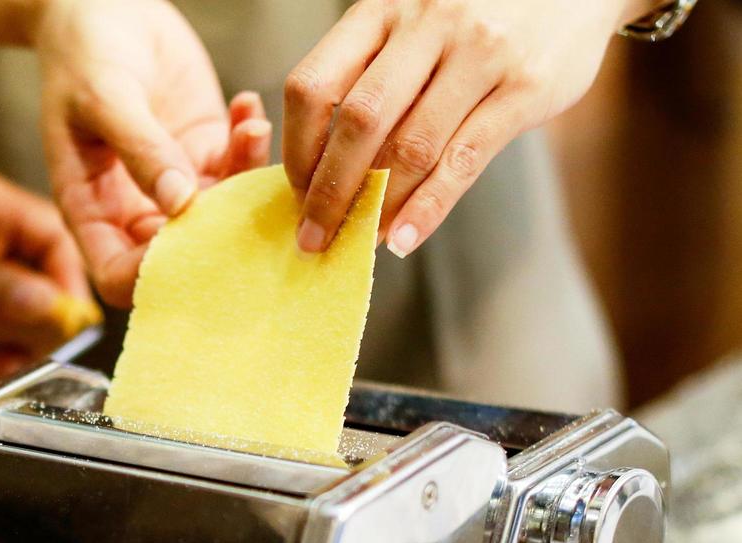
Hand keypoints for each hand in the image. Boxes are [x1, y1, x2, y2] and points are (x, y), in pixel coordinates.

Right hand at [32, 0, 272, 305]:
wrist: (103, 7)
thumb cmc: (83, 52)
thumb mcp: (104, 98)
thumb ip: (140, 150)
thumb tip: (180, 203)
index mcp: (92, 209)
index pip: (119, 275)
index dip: (152, 275)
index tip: (187, 240)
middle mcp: (134, 207)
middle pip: (180, 255)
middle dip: (217, 233)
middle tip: (241, 194)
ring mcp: (174, 182)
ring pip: (221, 215)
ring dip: (244, 180)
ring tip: (248, 129)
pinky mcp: (205, 151)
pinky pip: (238, 168)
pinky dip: (251, 143)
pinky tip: (246, 108)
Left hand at [284, 0, 646, 256]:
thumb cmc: (476, 13)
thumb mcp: (413, 20)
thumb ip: (371, 72)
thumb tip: (320, 165)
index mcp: (382, 9)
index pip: (315, 86)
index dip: (297, 148)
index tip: (296, 191)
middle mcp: (428, 24)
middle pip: (359, 121)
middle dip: (330, 191)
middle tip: (315, 235)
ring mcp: (480, 53)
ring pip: (411, 146)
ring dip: (380, 205)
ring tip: (362, 238)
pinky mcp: (526, 87)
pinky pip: (463, 161)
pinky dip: (428, 208)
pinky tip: (405, 240)